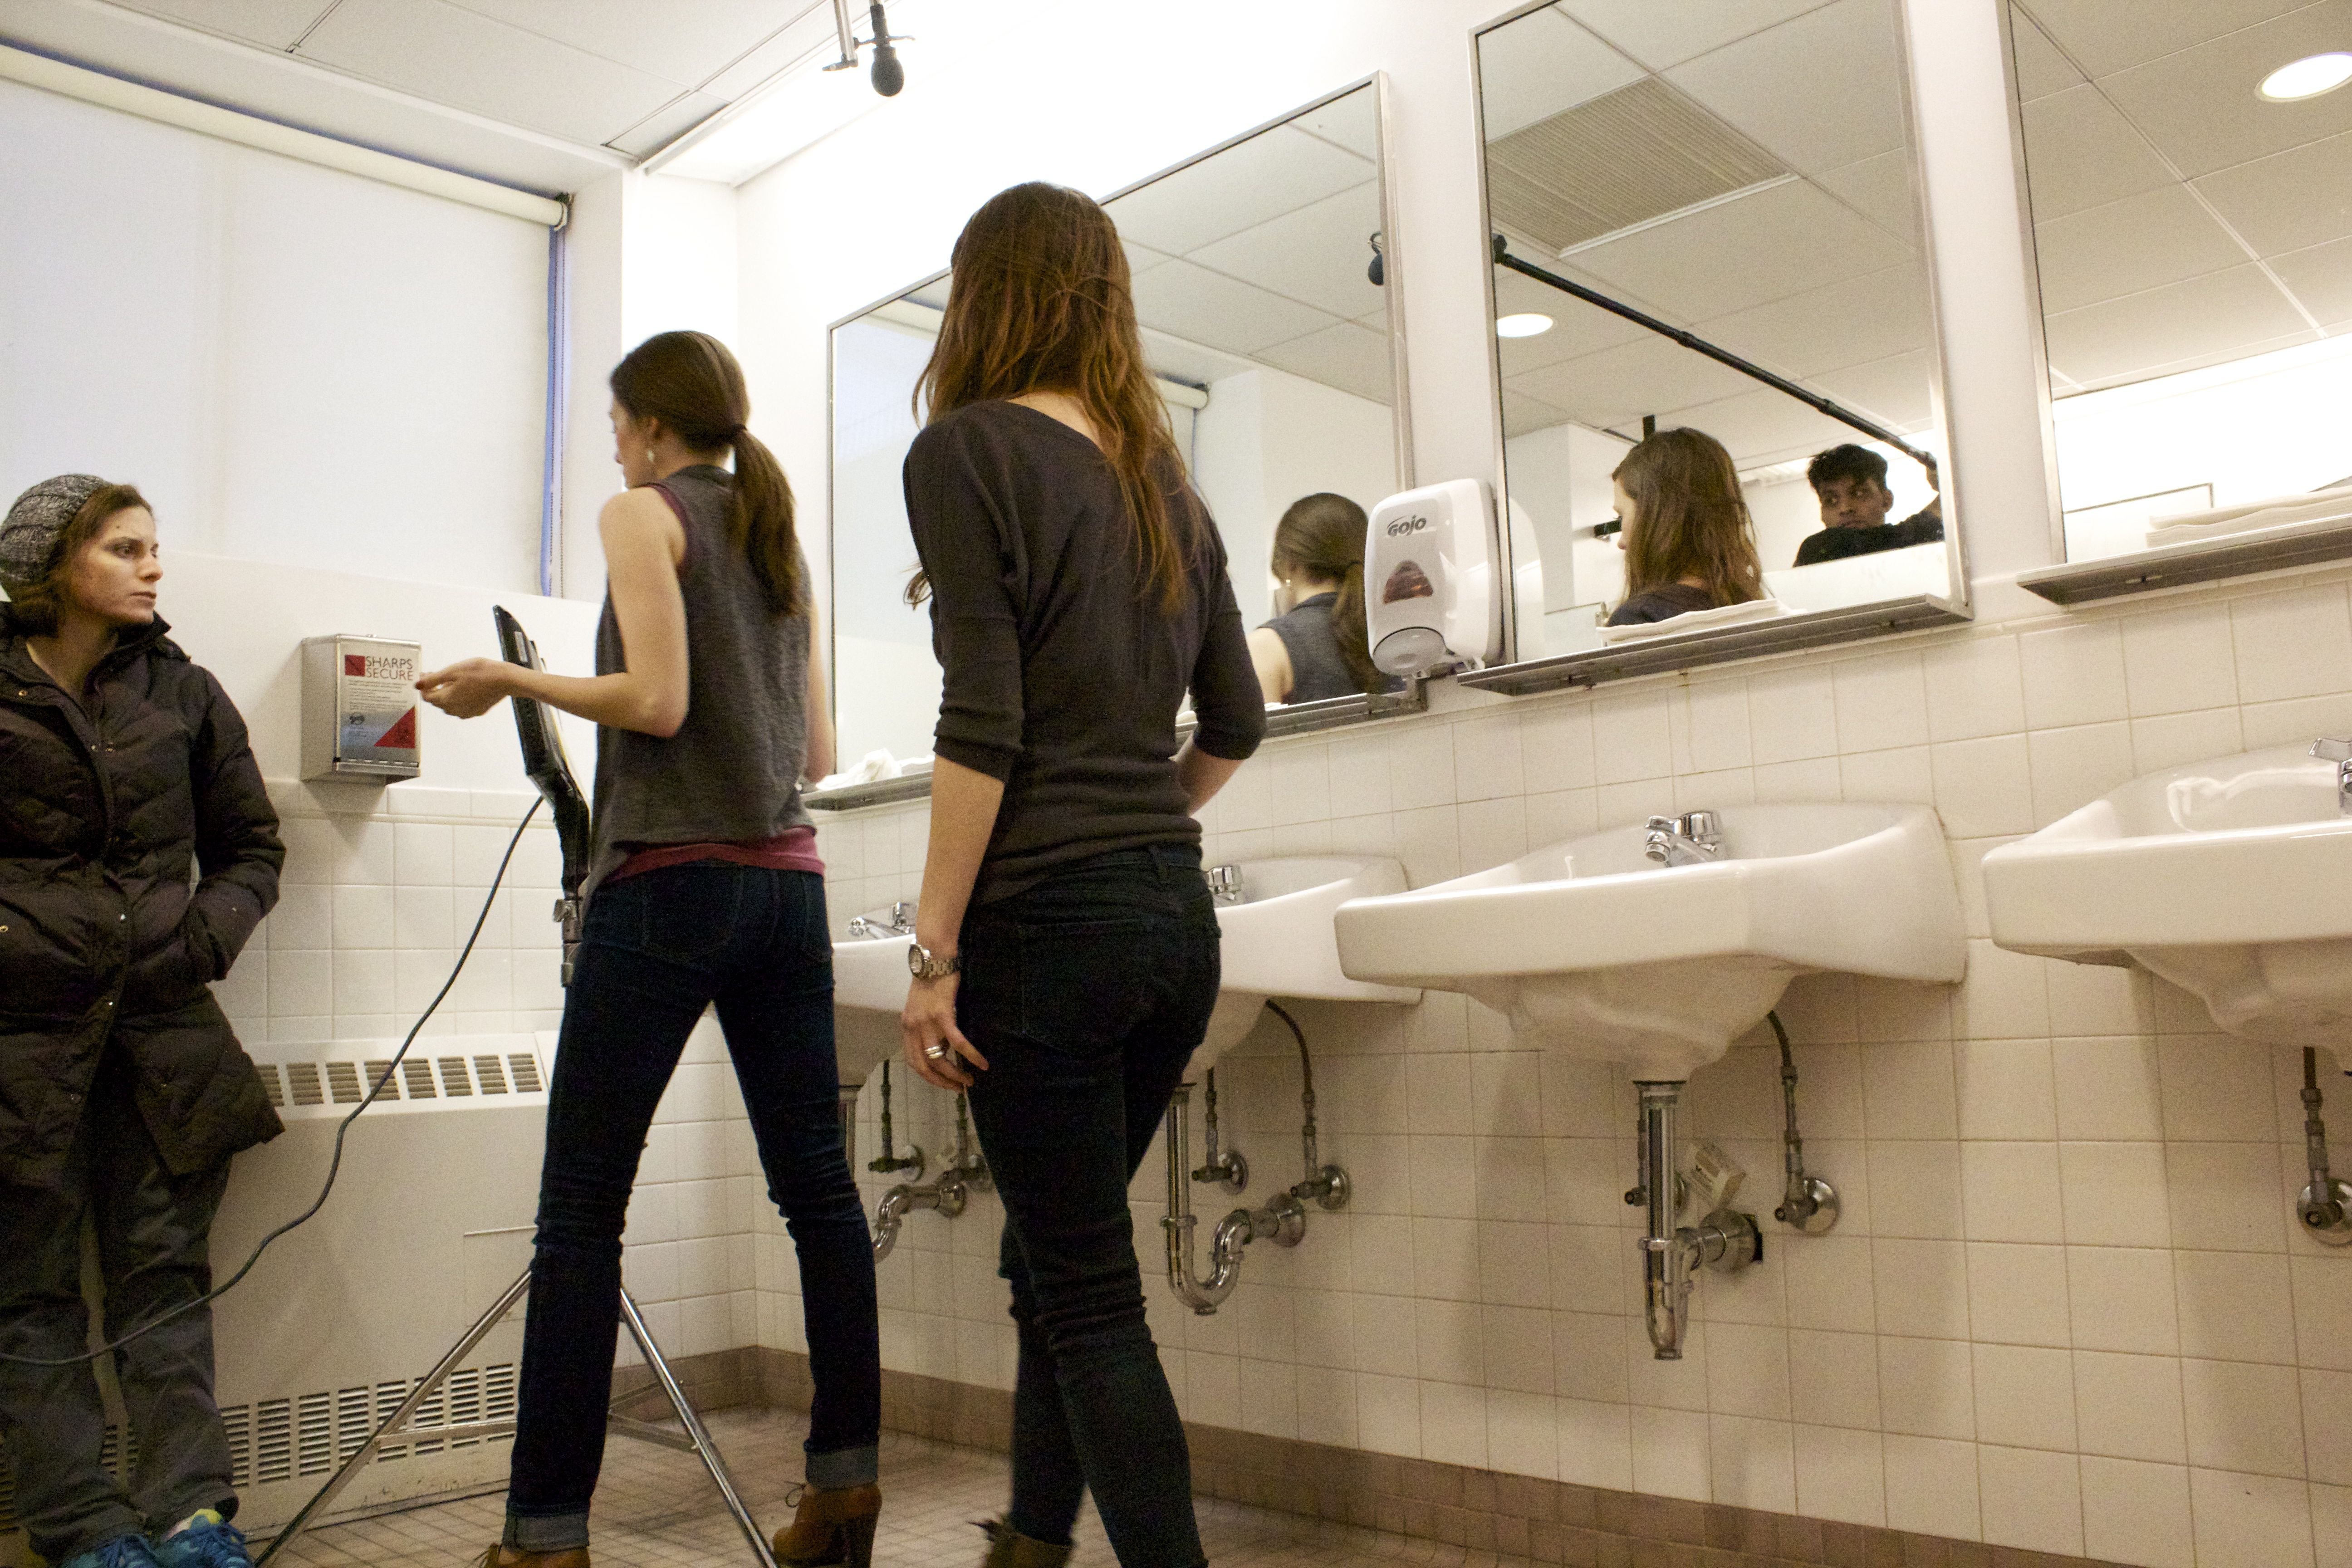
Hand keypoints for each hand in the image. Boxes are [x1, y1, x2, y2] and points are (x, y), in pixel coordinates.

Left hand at [415, 658, 513, 718]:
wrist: (505, 679)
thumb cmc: (479, 672)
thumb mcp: (452, 671)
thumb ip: (433, 679)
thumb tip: (416, 685)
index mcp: (446, 700)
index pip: (427, 696)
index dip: (424, 686)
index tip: (426, 674)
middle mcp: (455, 710)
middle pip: (438, 702)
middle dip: (434, 690)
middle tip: (437, 676)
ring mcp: (467, 712)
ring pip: (450, 706)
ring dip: (447, 695)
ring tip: (451, 682)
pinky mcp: (478, 711)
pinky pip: (462, 707)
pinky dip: (459, 699)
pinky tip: (465, 689)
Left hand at [901, 970, 986, 1089]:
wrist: (934, 957)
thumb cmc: (931, 979)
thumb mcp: (922, 1006)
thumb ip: (927, 1025)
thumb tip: (943, 1044)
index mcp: (907, 1026)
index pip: (913, 1061)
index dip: (928, 1076)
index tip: (943, 1083)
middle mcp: (913, 1028)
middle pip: (924, 1066)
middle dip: (942, 1082)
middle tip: (958, 1088)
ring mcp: (926, 1022)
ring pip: (939, 1059)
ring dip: (955, 1075)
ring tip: (969, 1081)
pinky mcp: (942, 1014)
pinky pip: (957, 1042)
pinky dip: (970, 1055)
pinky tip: (981, 1062)